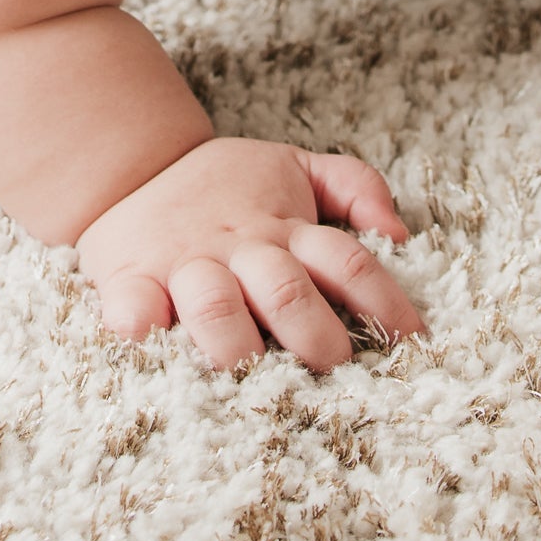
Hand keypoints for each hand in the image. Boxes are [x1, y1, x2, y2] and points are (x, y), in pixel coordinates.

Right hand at [76, 137, 425, 370]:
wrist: (129, 167)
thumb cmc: (223, 184)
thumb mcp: (292, 167)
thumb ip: (354, 186)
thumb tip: (398, 233)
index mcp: (283, 227)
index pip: (346, 261)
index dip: (383, 301)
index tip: (411, 341)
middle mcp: (240, 250)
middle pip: (285, 290)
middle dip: (313, 332)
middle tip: (332, 365)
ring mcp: (184, 266)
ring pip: (215, 305)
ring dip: (234, 340)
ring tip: (248, 373)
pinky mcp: (131, 279)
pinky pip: (132, 306)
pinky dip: (137, 325)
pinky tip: (147, 338)